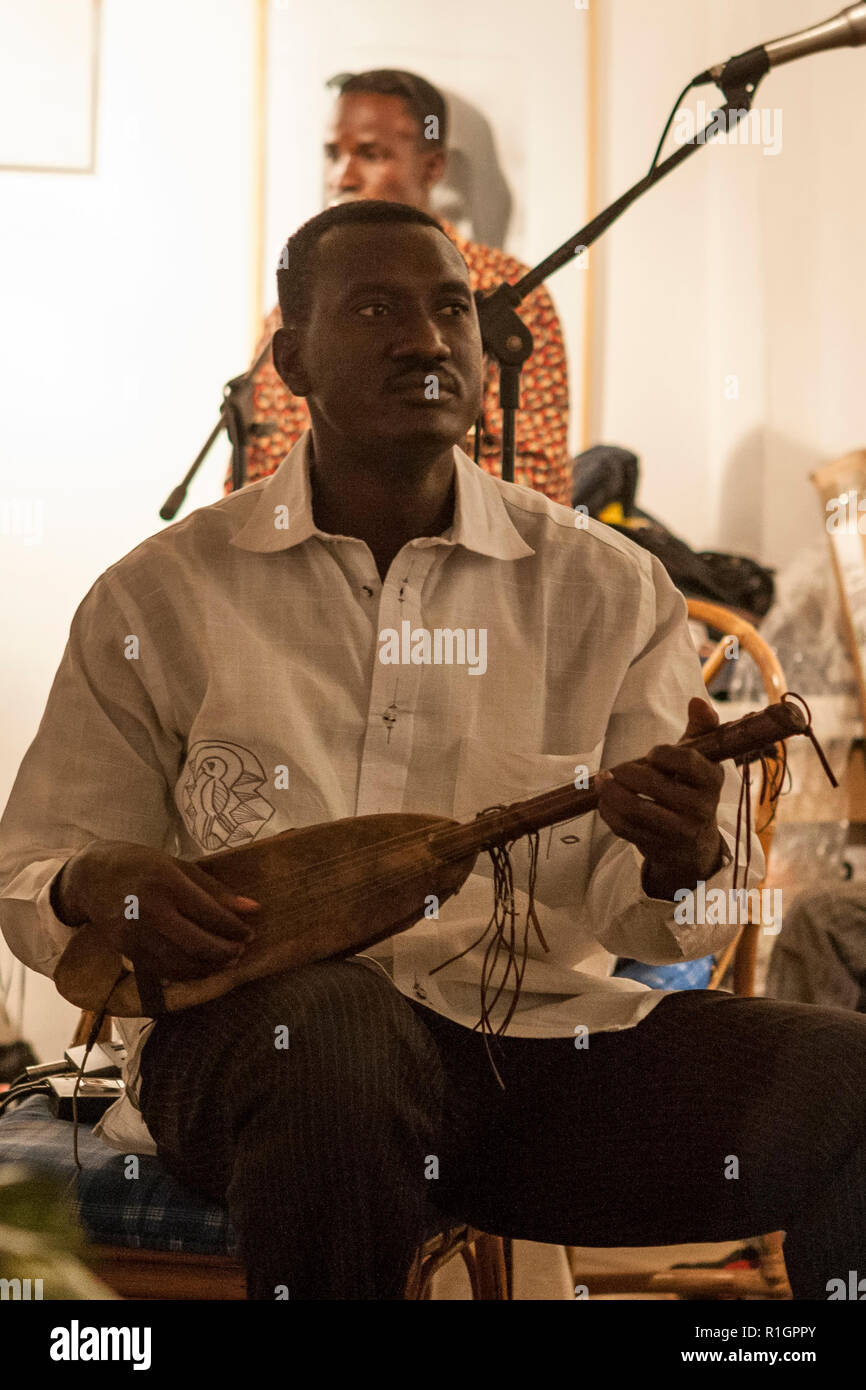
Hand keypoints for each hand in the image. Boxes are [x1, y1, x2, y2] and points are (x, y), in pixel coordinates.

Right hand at [54, 841, 258, 980]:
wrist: (91, 876)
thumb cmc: (141, 865)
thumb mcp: (179, 866)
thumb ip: (215, 890)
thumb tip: (253, 909)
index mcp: (166, 882)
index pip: (209, 913)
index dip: (234, 928)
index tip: (249, 933)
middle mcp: (149, 909)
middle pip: (195, 943)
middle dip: (224, 952)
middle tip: (241, 951)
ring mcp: (134, 932)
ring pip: (178, 962)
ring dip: (207, 968)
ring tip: (226, 962)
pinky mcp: (125, 948)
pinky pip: (161, 969)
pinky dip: (185, 973)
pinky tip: (200, 968)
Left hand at [597, 697, 725, 900]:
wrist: (694, 841)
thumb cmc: (692, 787)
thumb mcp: (702, 758)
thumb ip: (702, 727)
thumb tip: (697, 701)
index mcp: (713, 780)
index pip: (687, 762)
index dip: (662, 754)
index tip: (652, 754)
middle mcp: (701, 808)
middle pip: (655, 786)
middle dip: (627, 772)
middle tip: (616, 769)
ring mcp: (679, 831)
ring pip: (635, 810)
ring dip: (610, 792)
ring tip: (602, 781)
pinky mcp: (657, 846)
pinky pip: (624, 828)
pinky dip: (608, 811)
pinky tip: (604, 800)